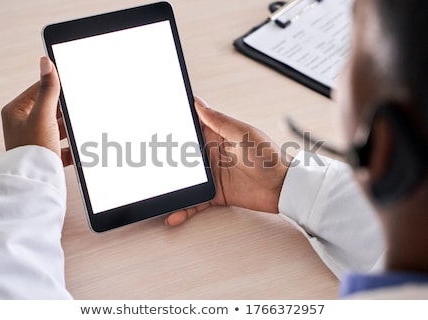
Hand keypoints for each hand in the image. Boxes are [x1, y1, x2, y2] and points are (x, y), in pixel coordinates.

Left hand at [1, 57, 71, 166]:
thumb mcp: (43, 115)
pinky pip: (64, 145)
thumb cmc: (32, 150)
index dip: (57, 87)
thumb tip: (46, 62)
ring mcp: (37, 140)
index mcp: (17, 111)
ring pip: (60, 127)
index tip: (73, 84)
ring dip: (71, 129)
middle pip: (52, 109)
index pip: (39, 89)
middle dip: (67, 112)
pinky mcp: (48, 153)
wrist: (35, 183)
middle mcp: (24, 124)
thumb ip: (48, 89)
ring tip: (80, 129)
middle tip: (79, 109)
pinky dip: (73, 146)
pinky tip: (81, 146)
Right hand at [165, 97, 290, 225]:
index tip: (159, 122)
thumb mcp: (243, 134)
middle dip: (167, 156)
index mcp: (218, 136)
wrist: (283, 187)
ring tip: (156, 189)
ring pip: (185, 179)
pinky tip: (174, 213)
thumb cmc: (269, 157)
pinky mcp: (215, 194)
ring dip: (172, 183)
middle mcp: (212, 155)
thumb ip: (219, 121)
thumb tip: (199, 104)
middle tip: (149, 158)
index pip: (192, 127)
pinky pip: (195, 201)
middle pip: (184, 154)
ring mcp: (212, 175)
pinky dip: (184, 208)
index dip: (176, 124)